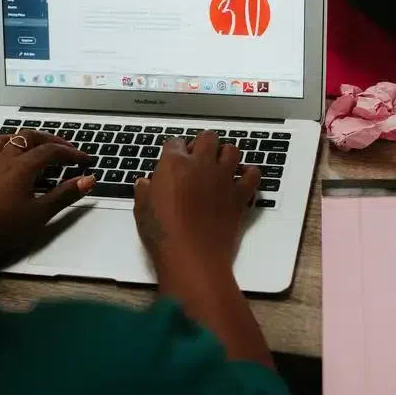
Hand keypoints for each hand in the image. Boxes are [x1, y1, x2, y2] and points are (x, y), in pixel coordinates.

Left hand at [0, 130, 95, 283]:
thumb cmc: (0, 227)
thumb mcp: (38, 215)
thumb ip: (64, 195)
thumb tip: (88, 180)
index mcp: (22, 166)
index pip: (52, 151)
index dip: (72, 154)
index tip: (86, 160)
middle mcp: (6, 159)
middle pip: (33, 137)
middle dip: (54, 141)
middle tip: (69, 151)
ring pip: (14, 138)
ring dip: (32, 138)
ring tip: (44, 146)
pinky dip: (12, 143)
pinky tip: (14, 154)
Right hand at [133, 132, 274, 367]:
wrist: (192, 256)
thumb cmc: (162, 234)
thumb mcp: (142, 211)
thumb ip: (145, 192)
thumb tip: (145, 183)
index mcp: (174, 164)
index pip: (175, 142)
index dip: (175, 150)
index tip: (174, 160)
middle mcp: (201, 164)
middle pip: (208, 138)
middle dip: (203, 145)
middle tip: (198, 160)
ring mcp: (223, 178)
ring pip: (232, 150)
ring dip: (226, 155)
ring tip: (220, 167)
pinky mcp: (240, 195)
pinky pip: (253, 175)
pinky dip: (248, 174)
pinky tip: (241, 180)